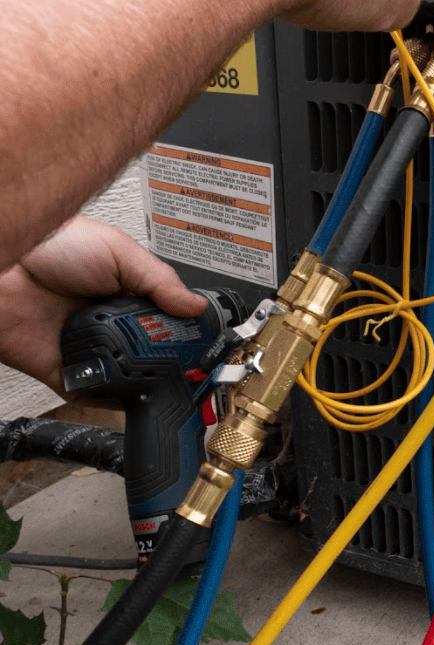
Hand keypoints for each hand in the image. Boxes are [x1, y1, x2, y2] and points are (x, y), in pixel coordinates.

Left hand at [0, 217, 207, 391]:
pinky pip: (91, 393)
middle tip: (183, 363)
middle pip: (149, 352)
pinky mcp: (64, 371)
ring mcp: (87, 348)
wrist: (1, 267)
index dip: (184, 332)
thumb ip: (160, 280)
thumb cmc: (52, 245)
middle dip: (166, 359)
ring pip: (125, 376)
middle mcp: (108, 323)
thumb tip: (196, 306)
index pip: (165, 320)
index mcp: (125, 294)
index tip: (202, 344)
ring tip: (157, 378)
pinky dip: (108, 398)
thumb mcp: (119, 251)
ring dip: (140, 380)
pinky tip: (127, 394)